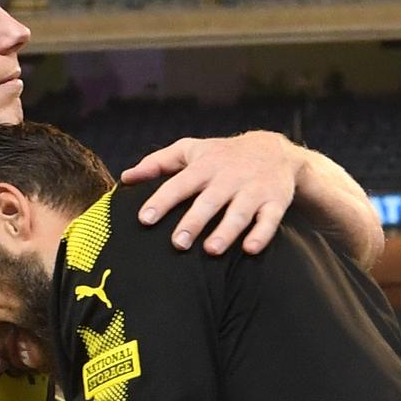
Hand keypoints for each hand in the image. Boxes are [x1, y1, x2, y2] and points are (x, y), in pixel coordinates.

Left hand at [122, 131, 301, 255]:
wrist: (274, 150)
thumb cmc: (221, 155)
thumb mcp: (190, 150)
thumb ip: (157, 163)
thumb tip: (124, 178)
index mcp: (204, 166)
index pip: (180, 183)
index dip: (162, 200)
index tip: (144, 219)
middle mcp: (228, 177)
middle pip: (209, 200)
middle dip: (194, 221)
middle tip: (177, 244)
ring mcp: (253, 189)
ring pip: (240, 211)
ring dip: (226, 230)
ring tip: (211, 250)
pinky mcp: (275, 201)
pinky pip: (270, 219)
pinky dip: (262, 234)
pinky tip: (249, 250)